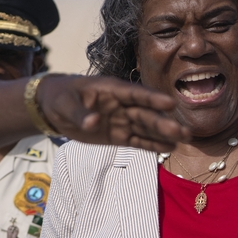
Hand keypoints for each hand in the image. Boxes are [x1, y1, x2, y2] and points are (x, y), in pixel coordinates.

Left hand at [36, 75, 189, 151]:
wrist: (53, 109)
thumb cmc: (60, 98)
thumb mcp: (64, 104)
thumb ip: (79, 113)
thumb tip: (93, 122)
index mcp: (111, 89)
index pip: (134, 93)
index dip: (152, 98)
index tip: (170, 103)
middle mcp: (121, 104)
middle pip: (145, 113)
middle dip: (163, 122)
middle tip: (183, 131)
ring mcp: (121, 120)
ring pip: (145, 127)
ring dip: (164, 133)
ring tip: (185, 139)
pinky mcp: (118, 135)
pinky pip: (137, 140)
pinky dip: (152, 144)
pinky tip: (169, 147)